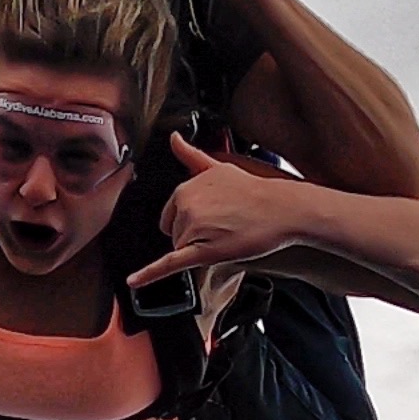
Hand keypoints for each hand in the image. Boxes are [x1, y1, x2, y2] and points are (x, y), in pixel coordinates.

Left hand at [126, 133, 302, 288]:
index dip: (190, 221)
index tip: (213, 216)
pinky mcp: (202, 251)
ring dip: (200, 248)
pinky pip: (170, 264)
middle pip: (174, 233)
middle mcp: (185, 206)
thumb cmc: (255, 191)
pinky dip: (149, 274)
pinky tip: (135, 281)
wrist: (283, 208)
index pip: (171, 215)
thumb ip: (191, 156)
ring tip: (227, 234)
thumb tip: (173, 138)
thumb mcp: (219, 167)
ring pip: (181, 249)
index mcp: (185, 188)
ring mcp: (193, 228)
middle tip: (223, 226)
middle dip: (193, 235)